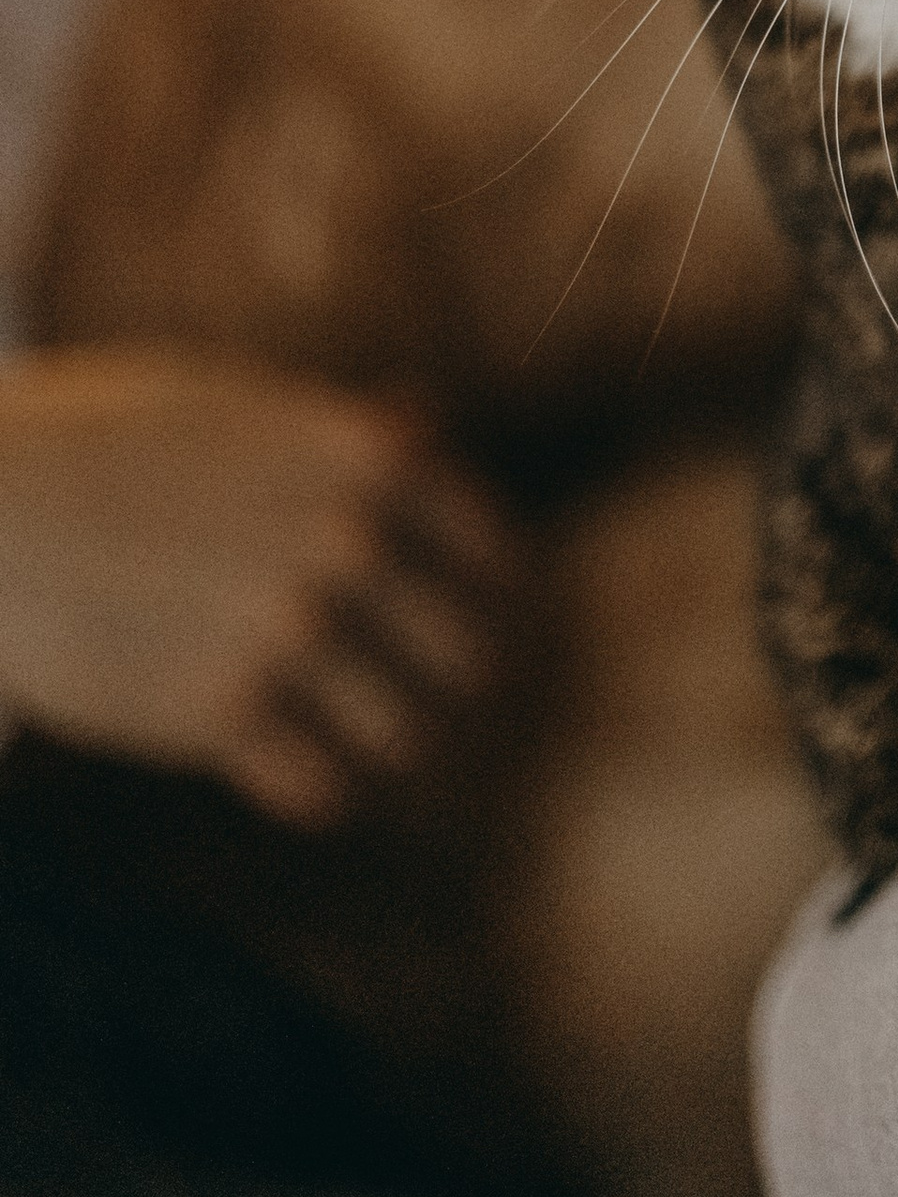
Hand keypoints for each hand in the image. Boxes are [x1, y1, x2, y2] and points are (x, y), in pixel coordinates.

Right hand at [0, 347, 515, 825]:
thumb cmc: (103, 442)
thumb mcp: (237, 404)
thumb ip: (338, 430)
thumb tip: (426, 423)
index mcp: (370, 461)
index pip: (496, 563)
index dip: (476, 601)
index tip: (438, 621)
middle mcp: (350, 543)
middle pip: (470, 661)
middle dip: (436, 683)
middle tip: (397, 692)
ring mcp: (290, 629)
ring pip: (408, 739)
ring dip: (377, 746)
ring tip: (339, 735)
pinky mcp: (222, 709)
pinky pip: (325, 791)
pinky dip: (312, 790)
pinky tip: (279, 764)